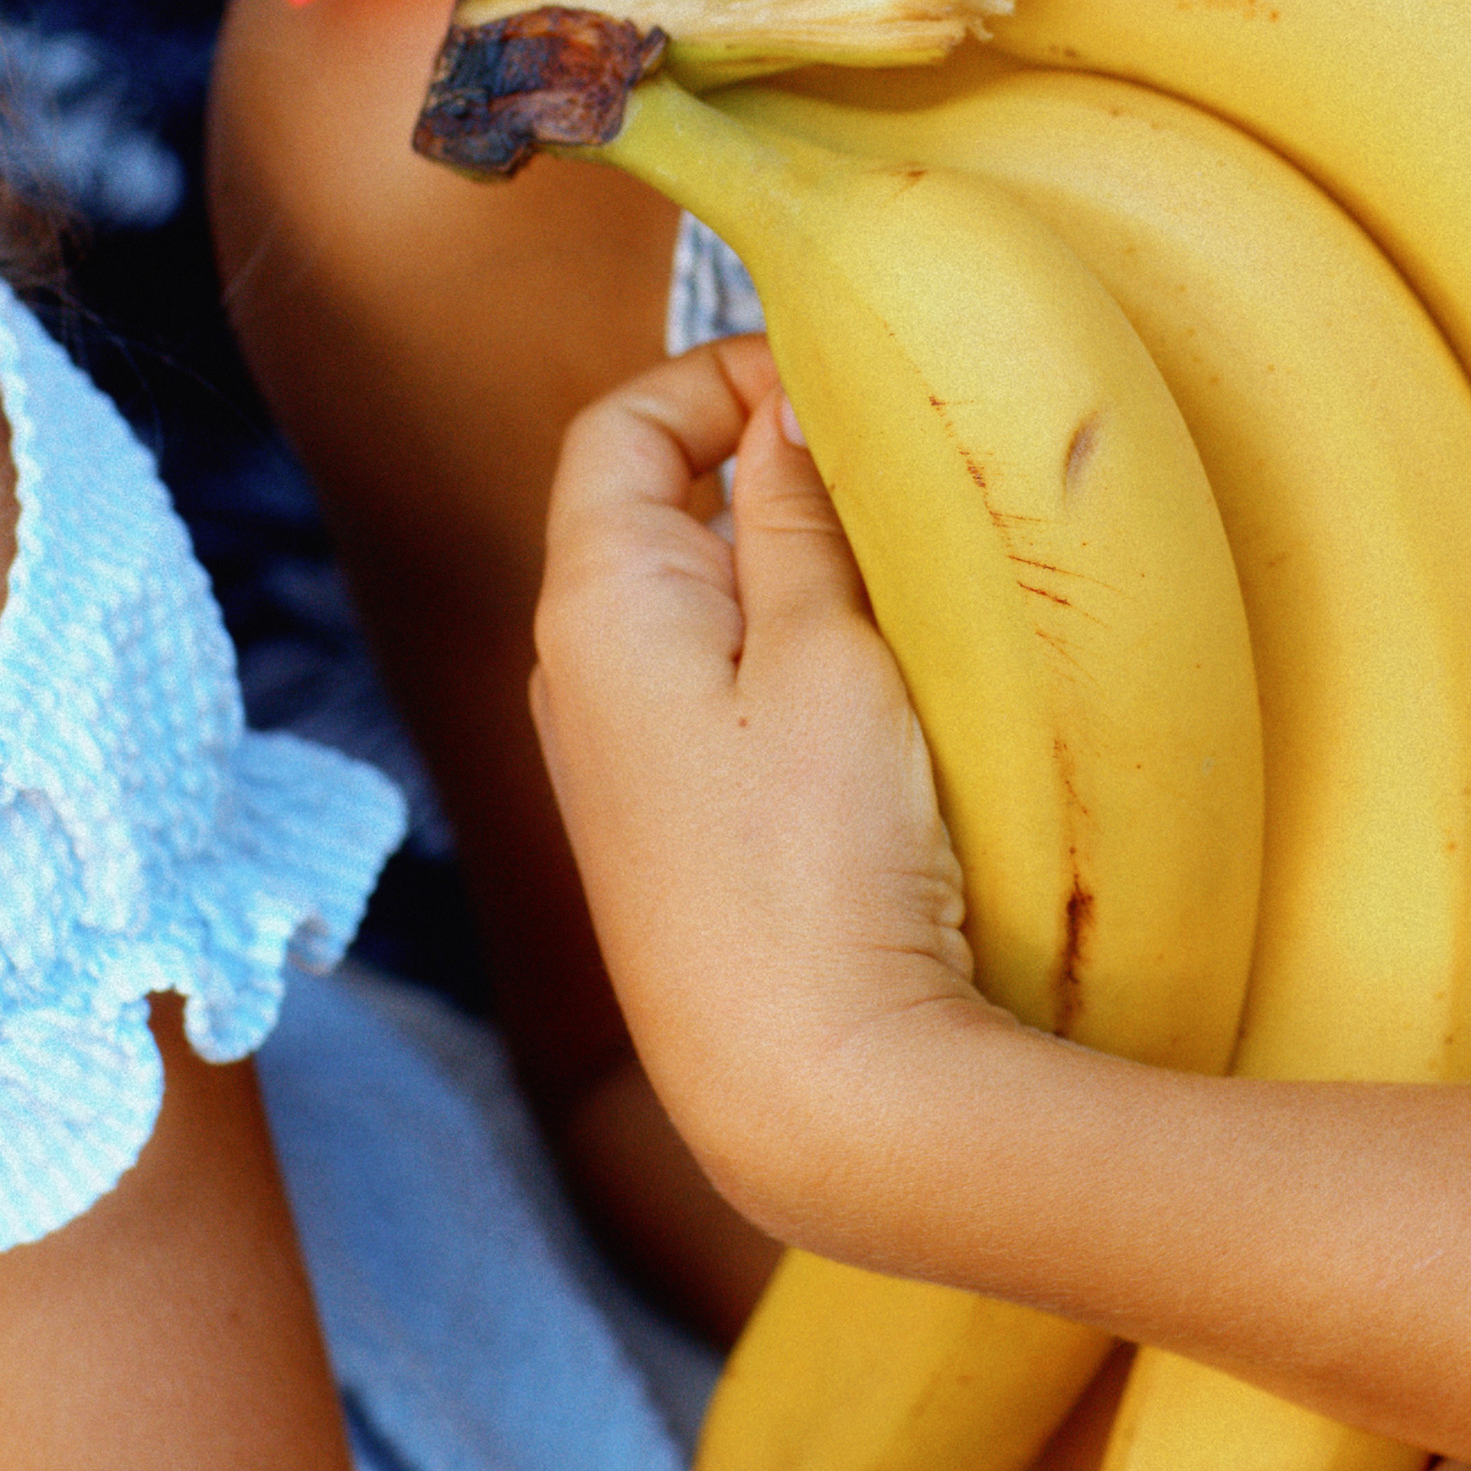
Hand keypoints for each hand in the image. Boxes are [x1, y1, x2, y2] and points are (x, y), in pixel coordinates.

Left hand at [530, 342, 983, 1235]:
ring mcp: (614, 763)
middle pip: (650, 510)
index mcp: (594, 605)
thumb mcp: (829, 656)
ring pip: (691, 605)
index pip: (621, 427)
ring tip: (896, 581)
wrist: (805, 1092)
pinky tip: (872, 692)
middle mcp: (574, 675)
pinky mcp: (665, 831)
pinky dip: (780, 654)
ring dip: (783, 570)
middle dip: (764, 470)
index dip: (720, 378)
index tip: (833, 384)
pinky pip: (709, 692)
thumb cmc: (817, 864)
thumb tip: (778, 409)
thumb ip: (797, 520)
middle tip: (891, 476)